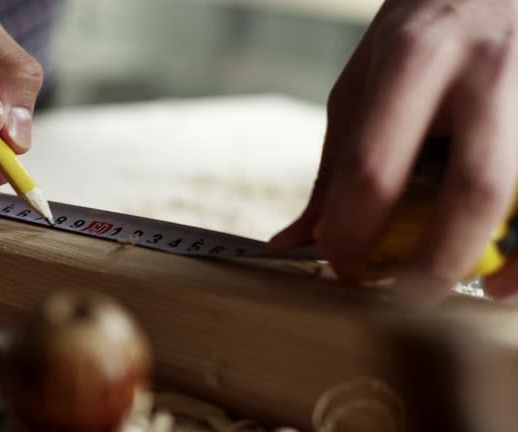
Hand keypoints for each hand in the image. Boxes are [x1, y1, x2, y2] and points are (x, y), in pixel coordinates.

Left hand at [269, 0, 517, 303]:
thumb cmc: (423, 34)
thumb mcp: (365, 81)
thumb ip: (338, 162)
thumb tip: (295, 241)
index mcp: (418, 56)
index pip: (374, 164)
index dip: (352, 230)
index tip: (340, 262)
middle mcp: (490, 70)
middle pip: (475, 189)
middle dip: (439, 260)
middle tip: (407, 295)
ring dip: (508, 260)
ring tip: (478, 287)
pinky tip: (511, 275)